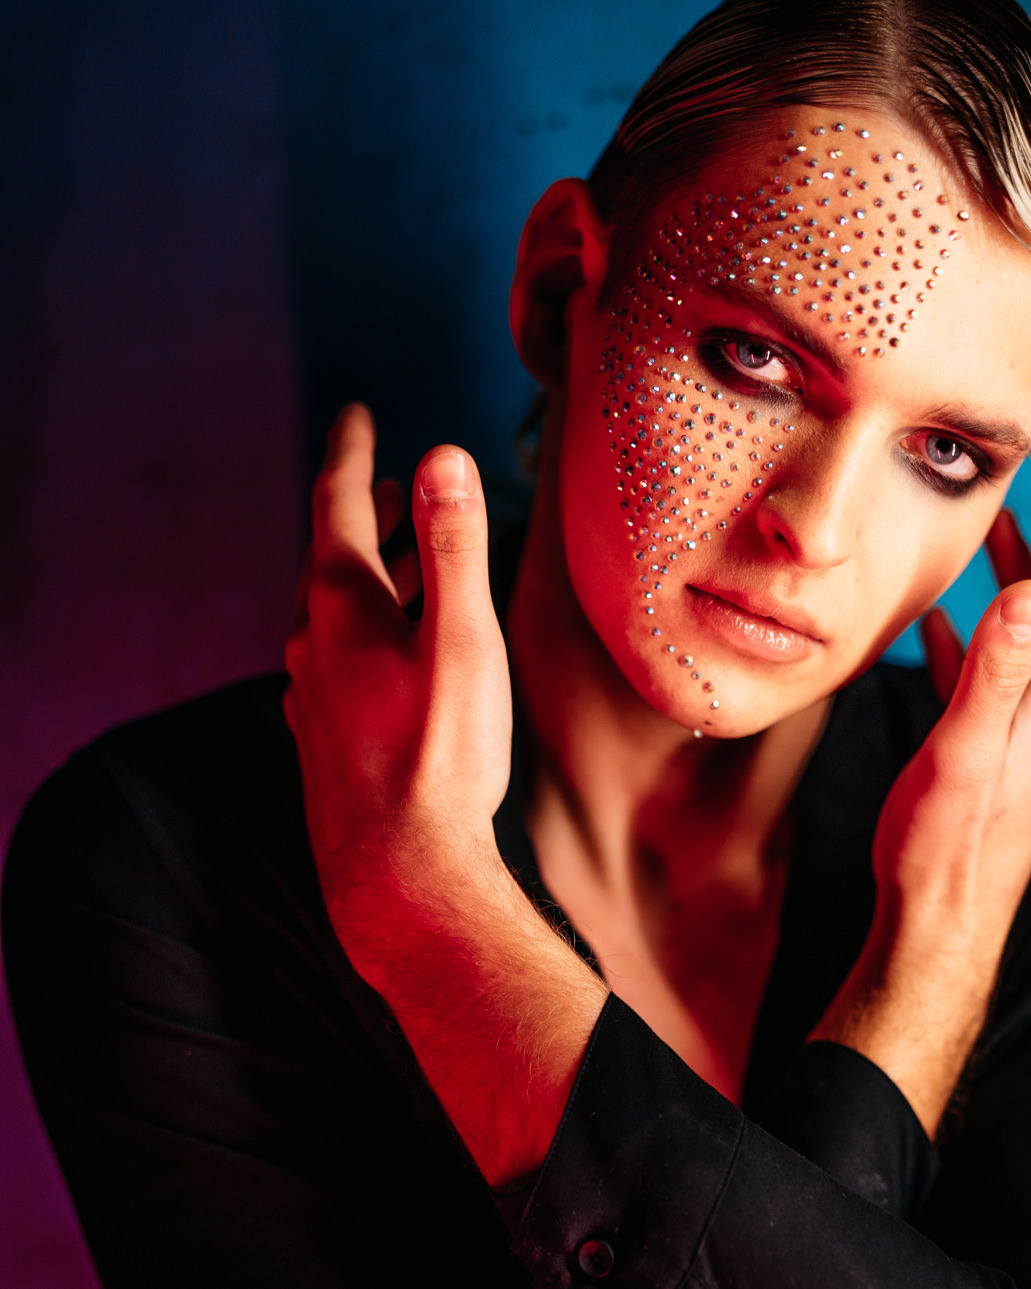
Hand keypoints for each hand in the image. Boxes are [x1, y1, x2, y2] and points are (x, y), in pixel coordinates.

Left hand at [285, 404, 603, 1185]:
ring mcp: (311, 697)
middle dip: (368, 516)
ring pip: (337, 616)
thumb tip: (440, 456)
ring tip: (413, 563)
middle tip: (398, 485)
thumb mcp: (461, 638)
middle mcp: (311, 645)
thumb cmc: (439, 757)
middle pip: (334, 559)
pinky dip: (369, 636)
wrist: (400, 874)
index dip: (351, 454)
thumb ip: (454, 544)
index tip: (358, 415)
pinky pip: (339, 666)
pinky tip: (391, 658)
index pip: (336, 504)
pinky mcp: (324, 743)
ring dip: (374, 579)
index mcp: (340, 606)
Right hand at [814, 446, 1030, 1134]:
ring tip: (1007, 520)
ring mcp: (1023, 729)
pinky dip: (978, 633)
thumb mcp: (965, 750)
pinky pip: (990, 673)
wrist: (935, 925)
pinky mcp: (989, 752)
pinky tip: (944, 622)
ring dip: (1029, 569)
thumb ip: (995, 668)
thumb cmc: (945, 847)